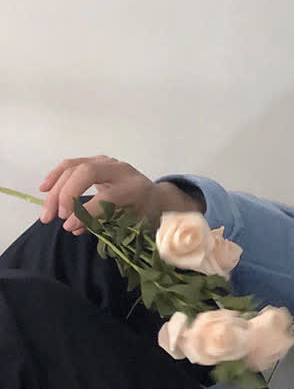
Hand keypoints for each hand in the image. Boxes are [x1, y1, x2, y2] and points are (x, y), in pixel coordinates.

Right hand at [39, 156, 201, 234]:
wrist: (154, 196)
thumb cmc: (144, 212)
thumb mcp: (132, 222)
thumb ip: (104, 223)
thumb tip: (73, 228)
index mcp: (134, 187)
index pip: (105, 196)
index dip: (85, 212)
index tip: (69, 226)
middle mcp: (121, 170)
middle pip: (86, 173)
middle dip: (66, 195)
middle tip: (56, 217)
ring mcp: (107, 162)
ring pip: (74, 168)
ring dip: (55, 189)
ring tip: (47, 212)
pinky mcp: (96, 161)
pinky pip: (71, 164)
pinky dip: (56, 176)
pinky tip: (44, 189)